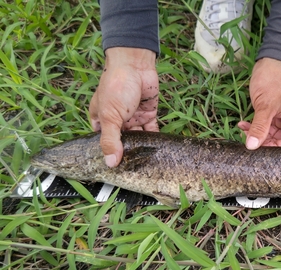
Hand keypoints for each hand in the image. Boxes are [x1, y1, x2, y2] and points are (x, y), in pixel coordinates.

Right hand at [89, 47, 158, 166]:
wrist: (136, 65)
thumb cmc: (116, 86)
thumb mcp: (110, 115)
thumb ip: (111, 140)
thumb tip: (110, 163)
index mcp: (101, 120)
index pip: (104, 142)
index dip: (109, 155)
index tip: (116, 171)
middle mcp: (117, 121)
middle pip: (122, 142)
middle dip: (128, 154)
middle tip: (135, 173)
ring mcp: (133, 118)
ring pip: (138, 138)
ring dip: (143, 149)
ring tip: (149, 166)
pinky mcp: (148, 114)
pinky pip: (151, 131)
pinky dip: (154, 140)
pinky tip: (159, 152)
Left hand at [238, 57, 280, 148]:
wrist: (269, 59)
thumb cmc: (273, 80)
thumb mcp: (266, 106)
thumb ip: (260, 127)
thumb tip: (252, 146)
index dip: (275, 148)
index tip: (259, 150)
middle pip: (279, 139)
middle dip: (263, 140)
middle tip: (247, 140)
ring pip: (269, 132)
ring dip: (256, 132)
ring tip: (242, 129)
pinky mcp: (271, 111)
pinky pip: (263, 123)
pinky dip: (253, 125)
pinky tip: (242, 124)